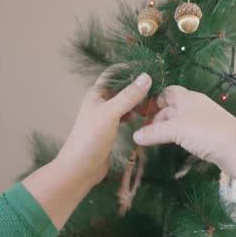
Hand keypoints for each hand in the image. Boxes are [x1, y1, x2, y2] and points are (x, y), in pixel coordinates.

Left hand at [23, 72, 151, 228]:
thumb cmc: (90, 139)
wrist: (79, 169)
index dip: (128, 68)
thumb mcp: (111, 114)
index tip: (147, 67)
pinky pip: (124, 116)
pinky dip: (133, 114)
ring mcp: (104, 118)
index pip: (113, 74)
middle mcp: (99, 104)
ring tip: (153, 99)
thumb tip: (146, 77)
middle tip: (156, 84)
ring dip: (136, 100)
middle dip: (135, 85)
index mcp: (96, 95)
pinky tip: (142, 116)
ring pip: (123, 103)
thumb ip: (128, 96)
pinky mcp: (109, 131)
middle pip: (120, 88)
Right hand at [132, 86, 235, 205]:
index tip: (137, 111)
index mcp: (188, 98)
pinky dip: (176, 138)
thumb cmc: (206, 132)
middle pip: (171, 108)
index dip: (151, 100)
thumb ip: (154, 132)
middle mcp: (196, 107)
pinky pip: (187, 133)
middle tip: (141, 131)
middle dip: (156, 118)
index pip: (166, 92)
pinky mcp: (209, 136)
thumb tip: (135, 136)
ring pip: (179, 122)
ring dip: (165, 129)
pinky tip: (171, 146)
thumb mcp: (176, 130)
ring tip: (151, 140)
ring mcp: (203, 121)